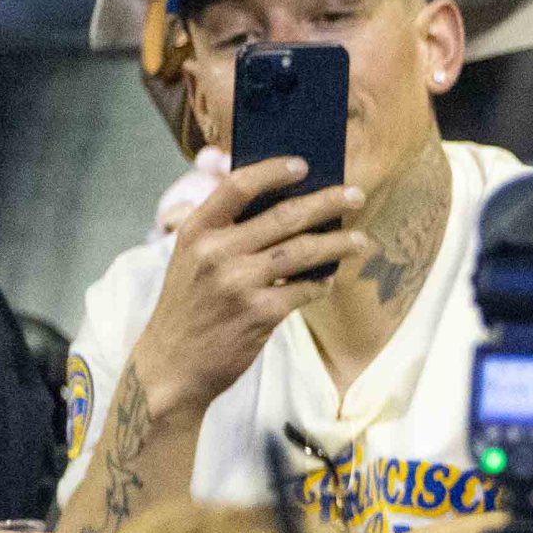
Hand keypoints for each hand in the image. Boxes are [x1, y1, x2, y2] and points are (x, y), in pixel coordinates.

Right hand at [127, 158, 372, 427]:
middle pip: (284, 215)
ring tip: (361, 241)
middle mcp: (215, 252)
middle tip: (355, 195)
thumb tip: (288, 203)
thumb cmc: (189, 308)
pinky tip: (329, 280)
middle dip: (327, 202)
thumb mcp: (190, 261)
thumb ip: (225, 232)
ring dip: (339, 243)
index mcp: (196, 232)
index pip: (237, 186)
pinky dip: (322, 284)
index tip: (303, 164)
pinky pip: (305, 289)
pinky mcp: (259, 313)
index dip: (272, 171)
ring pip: (304, 251)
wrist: (171, 367)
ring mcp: (238, 282)